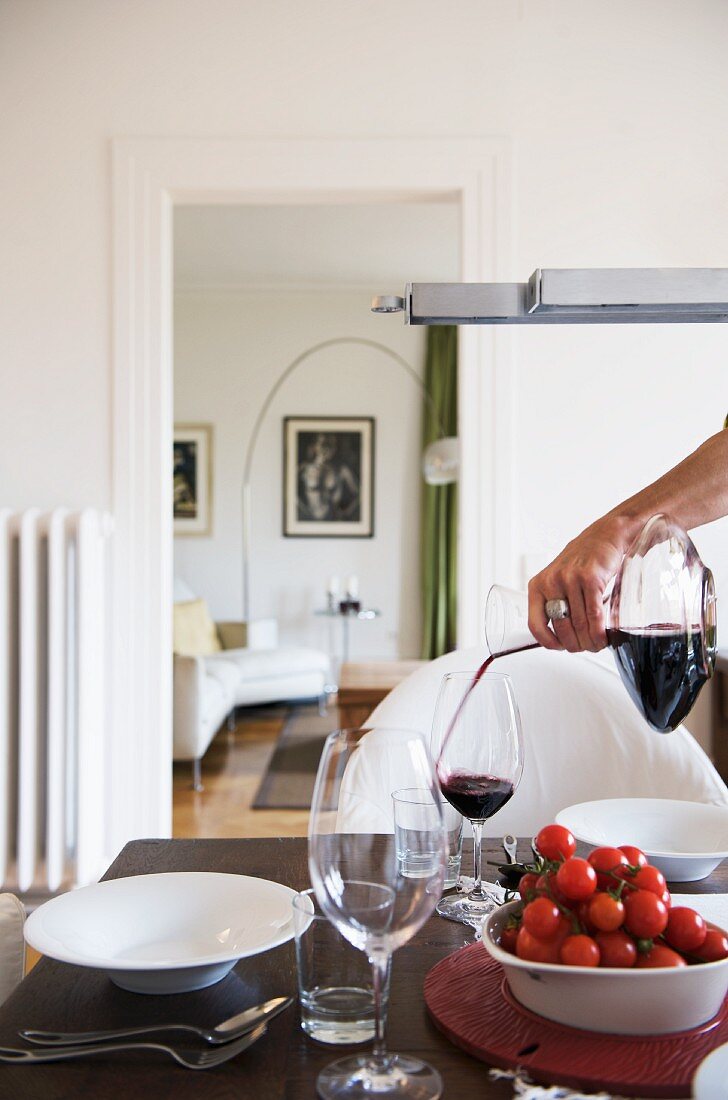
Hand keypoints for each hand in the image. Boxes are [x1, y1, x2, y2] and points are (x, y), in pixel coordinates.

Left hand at [527, 517, 632, 652]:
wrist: (606, 535)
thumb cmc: (584, 558)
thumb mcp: (560, 578)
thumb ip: (556, 602)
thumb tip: (561, 635)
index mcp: (538, 585)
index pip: (535, 623)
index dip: (547, 642)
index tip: (559, 648)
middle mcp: (550, 582)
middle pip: (561, 627)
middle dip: (575, 645)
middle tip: (585, 649)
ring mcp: (569, 579)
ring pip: (578, 623)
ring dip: (589, 641)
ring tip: (596, 645)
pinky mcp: (590, 578)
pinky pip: (593, 614)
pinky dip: (599, 631)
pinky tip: (603, 638)